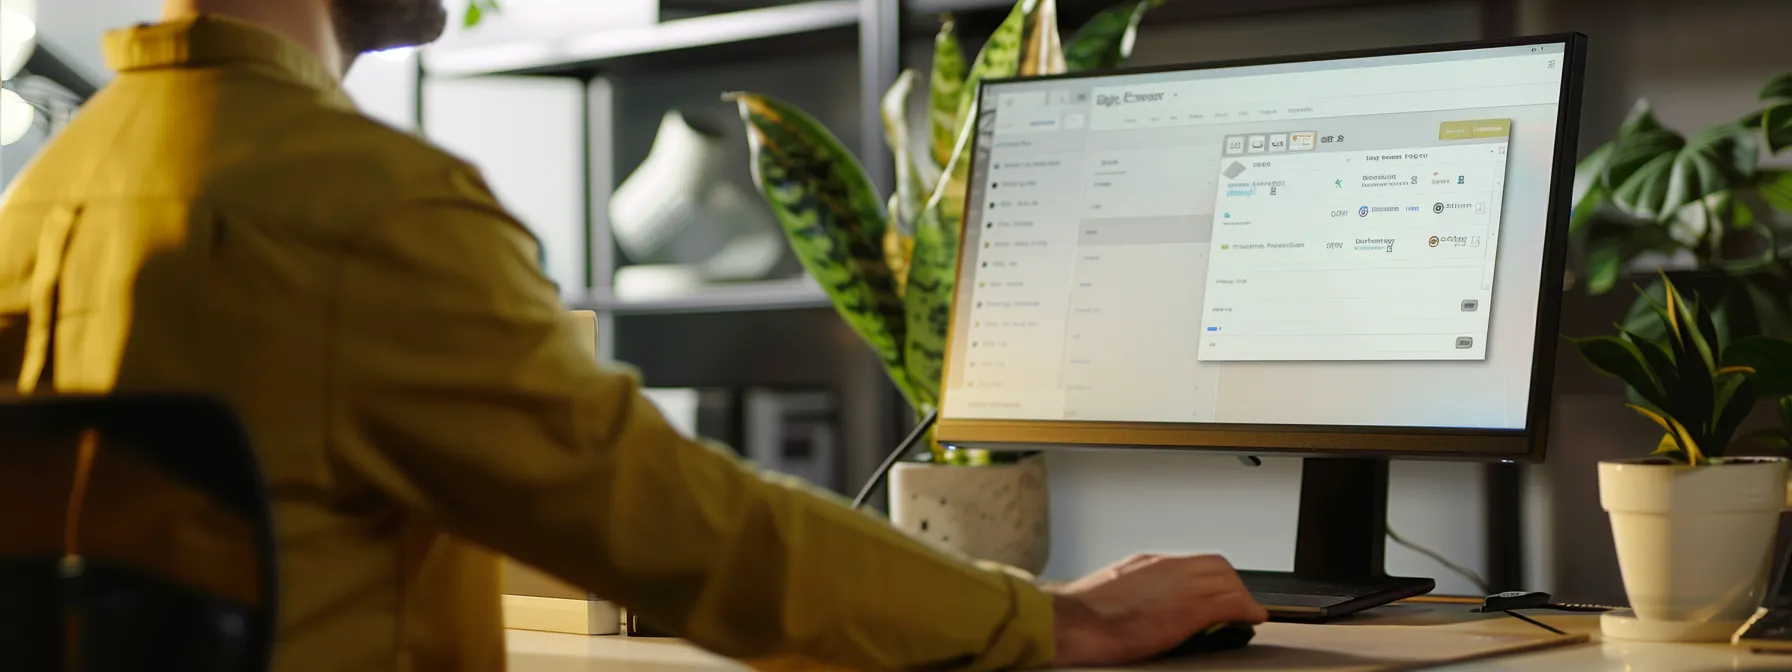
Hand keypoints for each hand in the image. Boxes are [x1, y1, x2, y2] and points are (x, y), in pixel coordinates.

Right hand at [1045, 553, 1267, 666]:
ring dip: (1240, 597)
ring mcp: (1182, 585)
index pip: (1194, 561)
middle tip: (1237, 603)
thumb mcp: (1112, 590)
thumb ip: (1134, 590)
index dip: (1212, 577)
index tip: (1218, 589)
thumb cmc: (1083, 613)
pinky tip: (1252, 619)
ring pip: (1229, 582)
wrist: (1074, 621)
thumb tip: (1141, 603)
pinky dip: (1246, 610)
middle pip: (1217, 566)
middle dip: (1231, 584)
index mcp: (1148, 563)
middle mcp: (1169, 567)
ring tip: (1245, 614)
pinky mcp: (1192, 609)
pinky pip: (1232, 603)